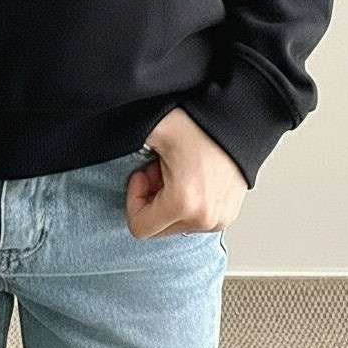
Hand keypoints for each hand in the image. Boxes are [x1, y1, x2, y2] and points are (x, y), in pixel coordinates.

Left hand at [126, 106, 247, 237]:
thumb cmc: (202, 123)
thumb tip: (108, 145)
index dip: (134, 198)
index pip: (139, 227)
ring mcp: (219, 220)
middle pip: (157, 228)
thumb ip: (126, 143)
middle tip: (159, 169)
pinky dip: (187, 202)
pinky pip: (194, 220)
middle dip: (152, 199)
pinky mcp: (228, 216)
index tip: (143, 174)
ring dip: (169, 200)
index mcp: (184, 203)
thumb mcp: (155, 130)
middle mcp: (205, 219)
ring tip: (178, 171)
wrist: (240, 120)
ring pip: (175, 225)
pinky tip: (192, 176)